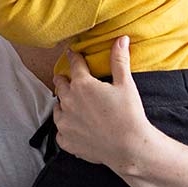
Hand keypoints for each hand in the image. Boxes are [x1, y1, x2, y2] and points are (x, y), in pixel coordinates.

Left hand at [52, 37, 158, 173]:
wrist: (130, 148)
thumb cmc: (129, 115)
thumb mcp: (126, 84)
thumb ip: (119, 60)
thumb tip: (122, 38)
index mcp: (82, 85)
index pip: (74, 64)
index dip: (74, 57)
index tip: (72, 53)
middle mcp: (68, 101)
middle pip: (60, 84)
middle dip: (66, 80)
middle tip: (72, 79)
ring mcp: (64, 122)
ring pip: (57, 107)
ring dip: (64, 103)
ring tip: (74, 104)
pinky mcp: (66, 140)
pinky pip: (60, 131)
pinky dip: (66, 128)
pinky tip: (75, 126)